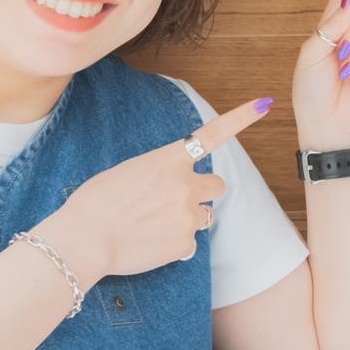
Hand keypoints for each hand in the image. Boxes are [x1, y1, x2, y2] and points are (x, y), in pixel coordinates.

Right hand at [46, 97, 271, 279]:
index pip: (213, 134)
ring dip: (188, 218)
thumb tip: (170, 190)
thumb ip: (159, 174)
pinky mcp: (185, 244)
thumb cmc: (96, 203)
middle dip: (202, 192)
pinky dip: (174, 245)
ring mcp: (188, 216)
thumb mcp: (127, 172)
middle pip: (217, 185)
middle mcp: (186, 185)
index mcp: (169, 160)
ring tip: (155, 225)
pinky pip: (189, 243)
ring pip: (205, 216)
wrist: (84, 240)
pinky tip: (149, 244)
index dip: (241, 118)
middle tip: (176, 201)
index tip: (264, 104)